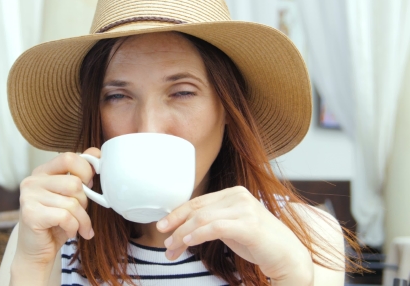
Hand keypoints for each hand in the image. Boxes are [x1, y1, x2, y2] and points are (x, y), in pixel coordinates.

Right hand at [15, 148, 98, 266]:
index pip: (68, 158)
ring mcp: (29, 197)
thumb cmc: (56, 223)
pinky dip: (73, 228)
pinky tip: (69, 232)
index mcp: (42, 172)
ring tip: (78, 227)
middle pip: (74, 183)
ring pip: (72, 202)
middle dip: (84, 202)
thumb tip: (97, 153)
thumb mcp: (69, 195)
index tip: (88, 186)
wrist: (37, 251)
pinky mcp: (30, 214)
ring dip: (82, 220)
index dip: (85, 171)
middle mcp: (32, 181)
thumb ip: (80, 173)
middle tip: (80, 214)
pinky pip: (65, 216)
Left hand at [157, 186, 313, 283]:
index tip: (161, 226)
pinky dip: (198, 235)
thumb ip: (211, 221)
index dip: (177, 214)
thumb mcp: (229, 227)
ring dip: (183, 235)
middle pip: (197, 210)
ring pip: (203, 219)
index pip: (197, 202)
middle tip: (165, 244)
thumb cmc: (257, 242)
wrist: (287, 255)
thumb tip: (180, 228)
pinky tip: (187, 243)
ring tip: (172, 249)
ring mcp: (245, 208)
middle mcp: (238, 196)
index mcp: (232, 193)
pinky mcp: (249, 224)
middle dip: (176, 227)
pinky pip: (216, 228)